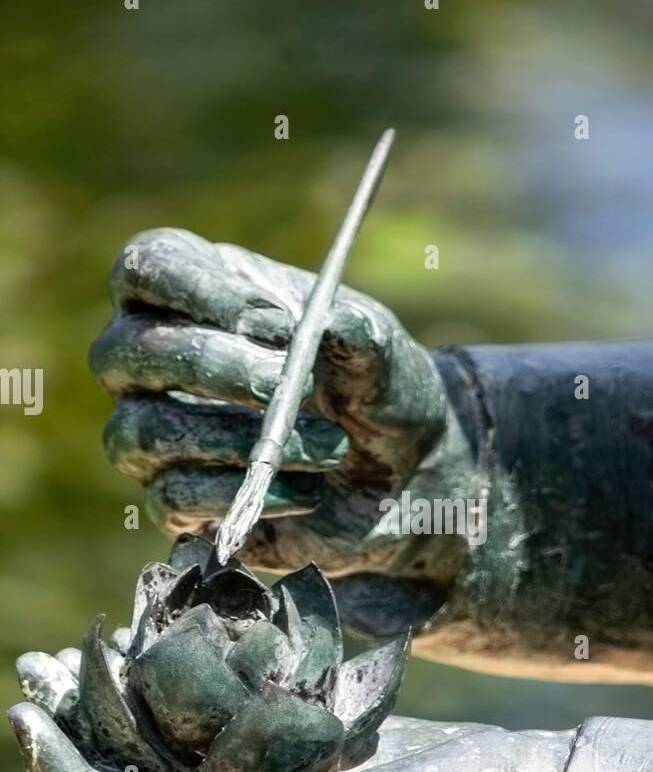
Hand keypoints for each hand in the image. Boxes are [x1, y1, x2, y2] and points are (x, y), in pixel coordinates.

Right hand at [91, 230, 477, 613]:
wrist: (408, 470)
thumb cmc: (376, 387)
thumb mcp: (379, 349)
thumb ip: (355, 329)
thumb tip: (327, 325)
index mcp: (199, 294)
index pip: (146, 269)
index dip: (192, 289)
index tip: (270, 321)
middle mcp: (159, 363)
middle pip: (126, 352)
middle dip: (208, 367)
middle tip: (282, 382)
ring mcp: (160, 434)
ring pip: (143, 433)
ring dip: (236, 441)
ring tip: (328, 446)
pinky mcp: (179, 502)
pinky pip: (174, 498)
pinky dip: (247, 494)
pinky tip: (309, 491)